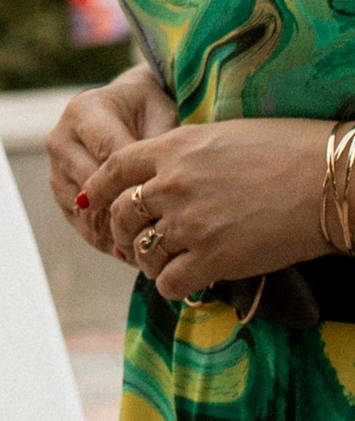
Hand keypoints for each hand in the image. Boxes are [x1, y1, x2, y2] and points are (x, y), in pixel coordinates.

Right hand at [48, 60, 174, 249]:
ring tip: (154, 248)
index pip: (112, 159)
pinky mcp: (61, 193)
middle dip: (131, 214)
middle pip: (96, 190)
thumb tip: (165, 184)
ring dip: (120, 234)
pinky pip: (83, 225)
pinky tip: (138, 248)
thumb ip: (160, 144)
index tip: (173, 208)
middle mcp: (61, 140)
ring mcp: (56, 169)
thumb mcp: (160, 114)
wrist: (121, 109)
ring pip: (87, 213)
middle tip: (165, 236)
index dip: (141, 186)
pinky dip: (110, 241)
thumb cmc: (147, 110)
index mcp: (83, 113)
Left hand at [77, 112, 331, 304]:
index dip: (98, 189)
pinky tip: (184, 281)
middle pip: (121, 214)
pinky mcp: (214, 258)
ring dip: (147, 261)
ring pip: (142, 251)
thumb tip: (165, 168)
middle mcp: (173, 184)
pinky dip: (171, 286)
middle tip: (132, 241)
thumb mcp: (222, 134)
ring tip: (161, 263)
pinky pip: (170, 282)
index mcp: (173, 147)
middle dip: (121, 230)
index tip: (92, 203)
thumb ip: (185, 151)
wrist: (327, 179)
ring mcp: (191, 222)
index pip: (113, 168)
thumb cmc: (286, 149)